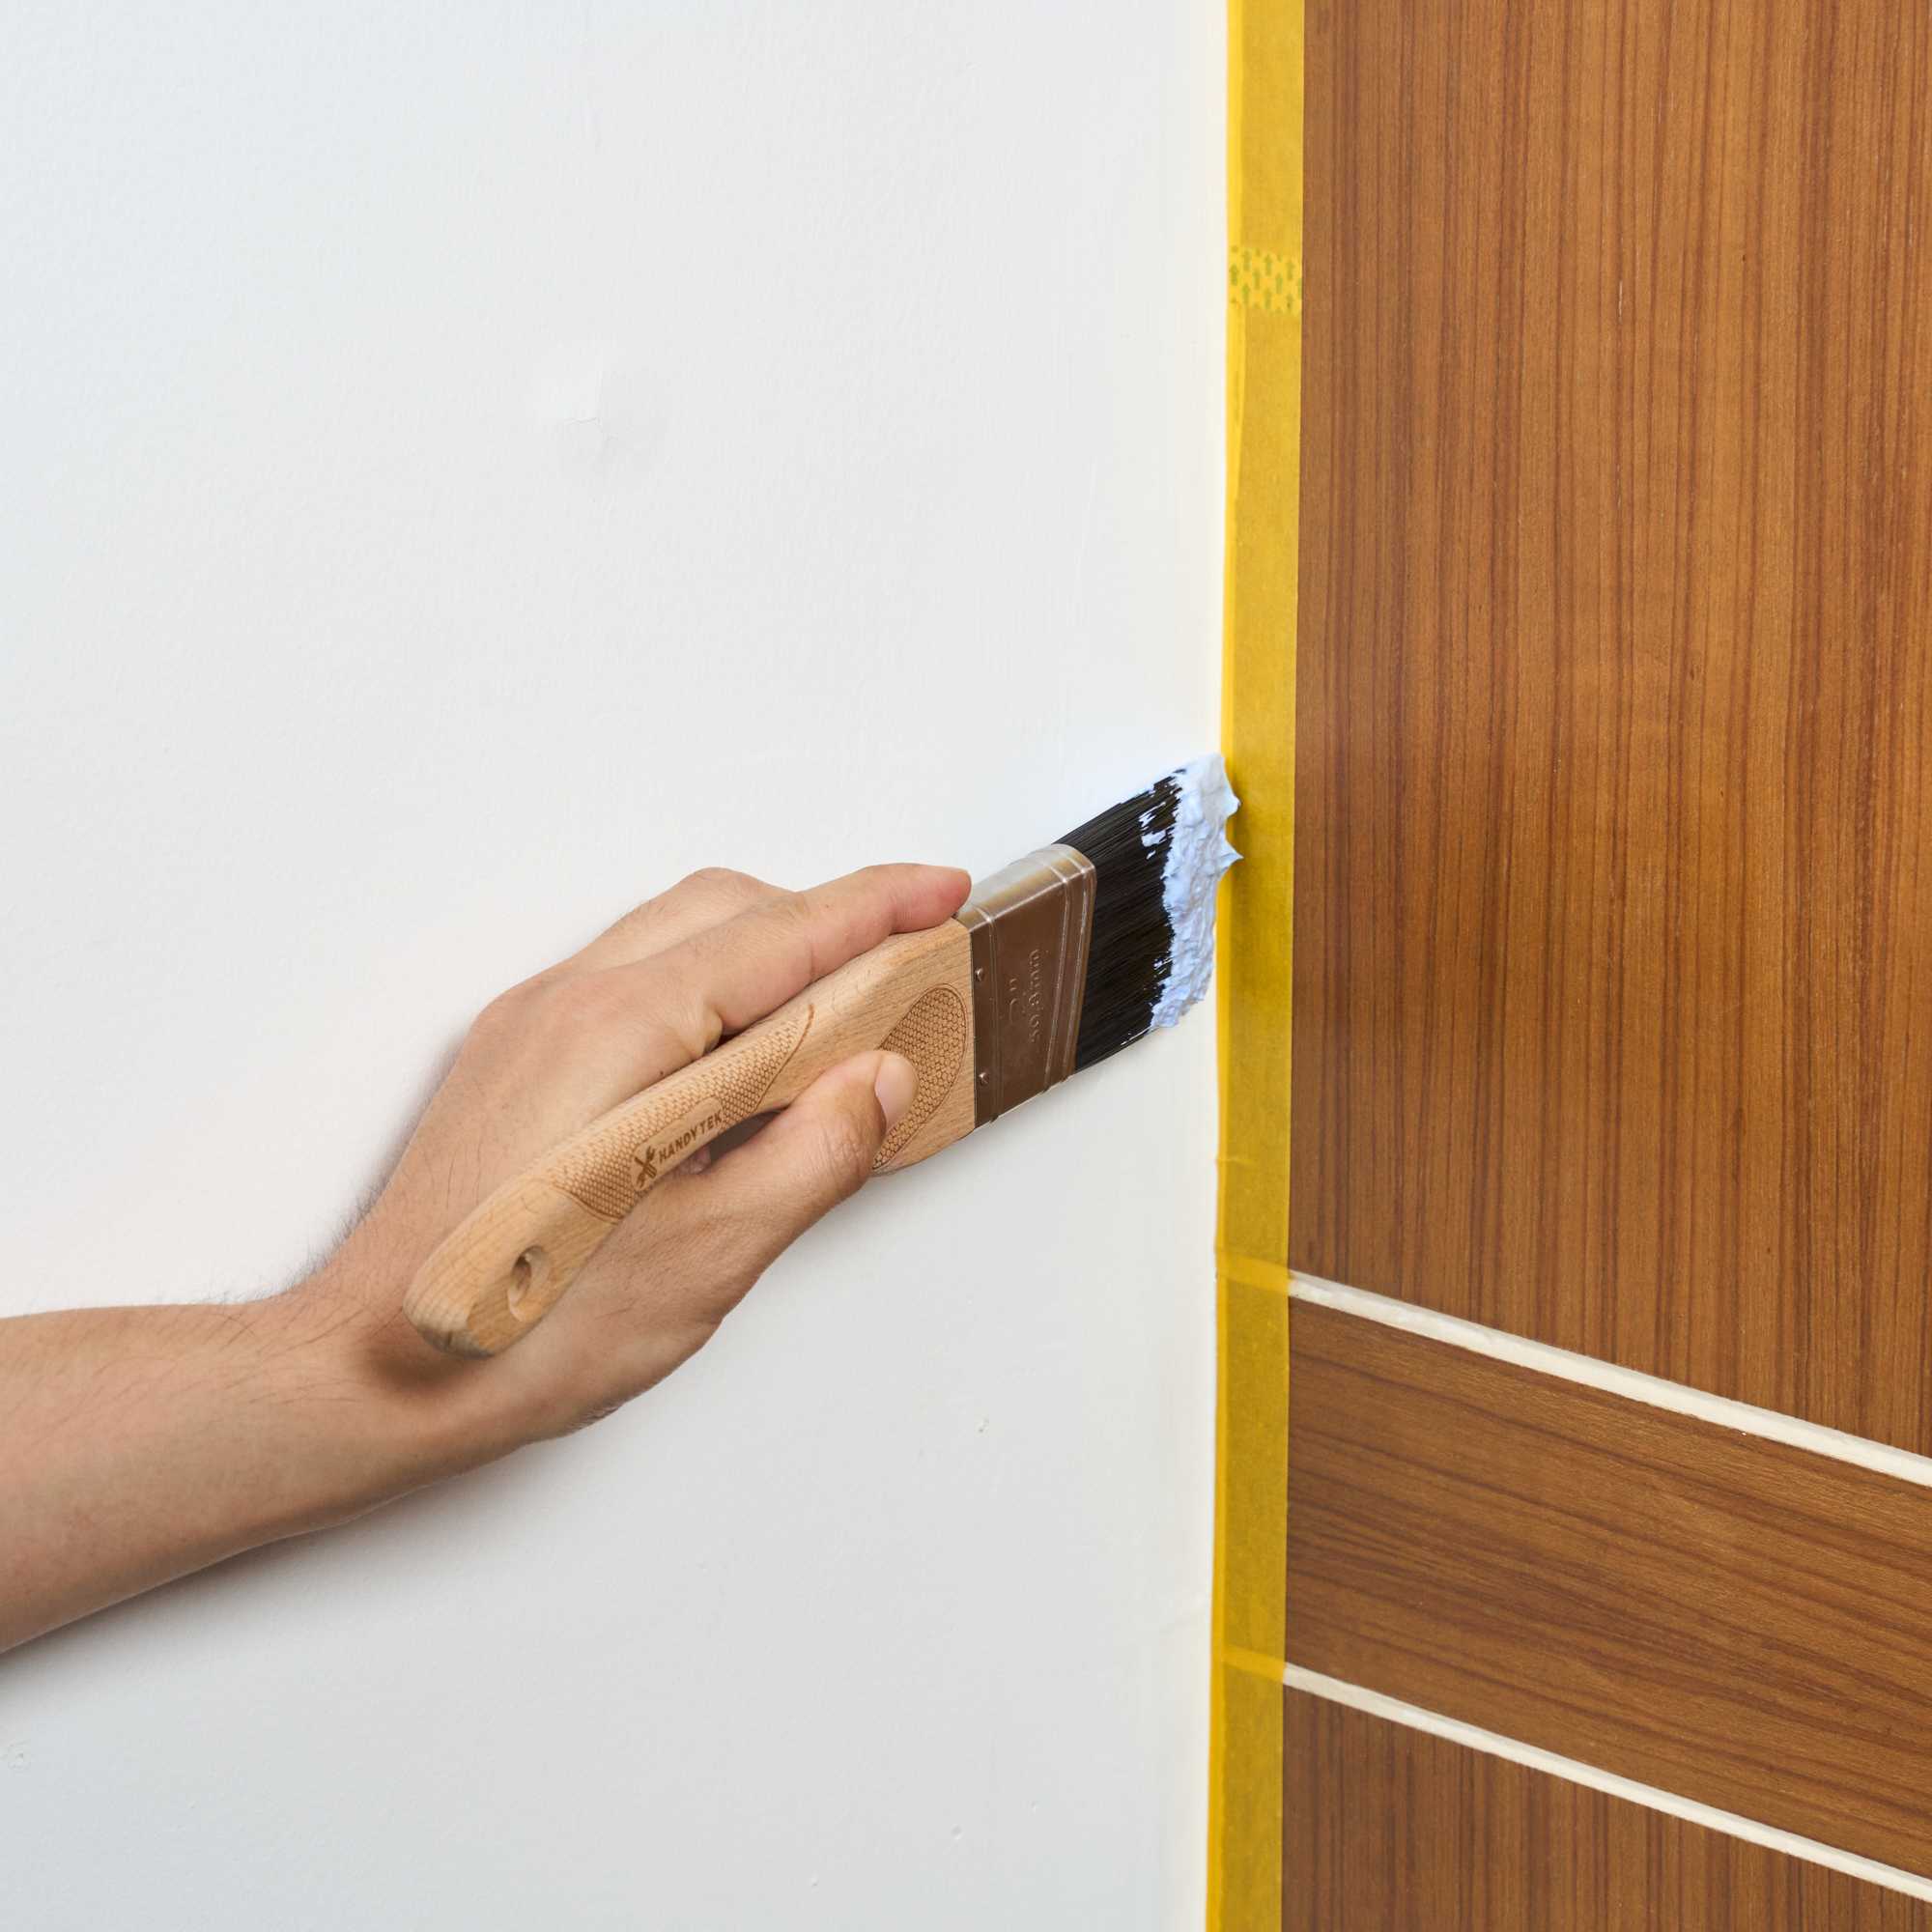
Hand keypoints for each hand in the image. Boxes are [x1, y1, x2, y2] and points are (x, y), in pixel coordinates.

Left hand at [314, 861, 969, 1453]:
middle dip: (827, 919)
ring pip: (675, 939)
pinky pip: (633, 981)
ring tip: (838, 1021)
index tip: (940, 893)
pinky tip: (741, 1065)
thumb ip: (812, 1154)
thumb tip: (881, 1081)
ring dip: (767, 954)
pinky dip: (709, 993)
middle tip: (907, 963)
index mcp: (619, 1033)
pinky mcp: (516, 1062)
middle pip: (725, 910)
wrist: (373, 1373)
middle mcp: (567, 1004)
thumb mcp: (708, 1256)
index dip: (873, 907)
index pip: (777, 934)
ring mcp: (531, 1027)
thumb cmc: (518, 1332)